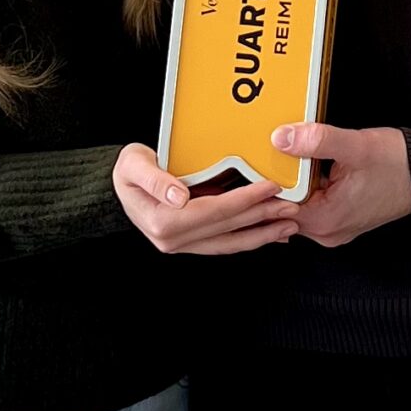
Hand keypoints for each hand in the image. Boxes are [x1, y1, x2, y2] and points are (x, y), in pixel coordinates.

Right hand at [112, 142, 300, 256]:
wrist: (118, 186)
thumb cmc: (128, 171)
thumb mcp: (134, 165)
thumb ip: (155, 179)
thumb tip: (180, 197)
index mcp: (163, 221)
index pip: (214, 210)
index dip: (245, 199)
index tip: (271, 187)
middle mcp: (174, 240)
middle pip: (228, 227)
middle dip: (263, 216)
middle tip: (292, 207)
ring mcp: (182, 245)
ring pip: (230, 242)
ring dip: (262, 235)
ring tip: (289, 226)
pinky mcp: (190, 244)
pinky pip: (224, 243)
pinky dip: (248, 238)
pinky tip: (268, 234)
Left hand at [270, 122, 410, 247]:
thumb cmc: (397, 163)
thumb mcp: (355, 147)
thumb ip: (316, 141)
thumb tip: (282, 138)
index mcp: (326, 220)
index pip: (277, 208)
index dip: (266, 184)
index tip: (258, 162)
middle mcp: (328, 231)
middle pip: (285, 209)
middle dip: (278, 182)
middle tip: (270, 154)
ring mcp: (335, 228)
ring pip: (298, 206)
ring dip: (293, 184)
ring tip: (288, 158)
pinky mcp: (342, 218)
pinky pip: (313, 205)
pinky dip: (307, 187)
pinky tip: (307, 168)